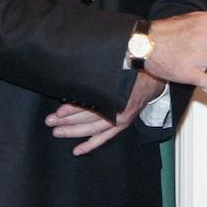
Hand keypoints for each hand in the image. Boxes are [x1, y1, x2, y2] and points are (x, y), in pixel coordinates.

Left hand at [47, 71, 165, 155]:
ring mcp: (121, 118)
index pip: (93, 104)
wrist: (155, 75)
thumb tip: (89, 57)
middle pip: (90, 117)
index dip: (74, 108)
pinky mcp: (123, 123)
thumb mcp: (122, 61)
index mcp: (117, 95)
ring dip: (74, 131)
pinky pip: (105, 137)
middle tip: (50, 121)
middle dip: (68, 120)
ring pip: (94, 128)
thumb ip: (107, 64)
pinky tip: (78, 149)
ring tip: (57, 131)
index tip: (59, 111)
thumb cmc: (137, 67)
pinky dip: (91, 143)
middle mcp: (119, 109)